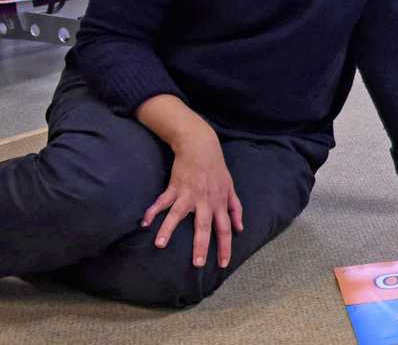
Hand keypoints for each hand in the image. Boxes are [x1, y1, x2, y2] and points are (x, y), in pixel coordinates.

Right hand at [141, 125, 243, 267]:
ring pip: (178, 214)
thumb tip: (240, 228)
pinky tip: (145, 222)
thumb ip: (235, 208)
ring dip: (168, 229)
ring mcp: (189, 194)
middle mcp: (205, 201)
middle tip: (197, 264)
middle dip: (201, 245)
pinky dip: (153, 211)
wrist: (201, 146)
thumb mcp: (231, 188)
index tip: (224, 264)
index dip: (225, 246)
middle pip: (204, 225)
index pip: (225, 229)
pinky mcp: (175, 186)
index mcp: (220, 203)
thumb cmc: (216, 169)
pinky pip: (162, 201)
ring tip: (160, 244)